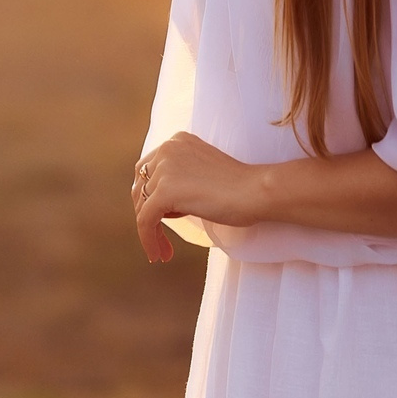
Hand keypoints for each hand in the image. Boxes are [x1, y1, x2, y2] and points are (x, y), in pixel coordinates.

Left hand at [131, 132, 267, 262]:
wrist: (256, 191)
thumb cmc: (241, 188)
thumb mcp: (203, 173)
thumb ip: (182, 177)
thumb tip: (160, 202)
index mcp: (176, 141)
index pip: (148, 170)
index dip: (150, 196)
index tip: (163, 219)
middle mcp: (166, 149)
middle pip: (140, 186)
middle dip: (147, 213)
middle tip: (158, 238)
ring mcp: (164, 169)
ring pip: (142, 206)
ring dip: (150, 231)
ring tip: (163, 252)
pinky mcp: (164, 191)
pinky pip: (145, 220)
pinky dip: (148, 240)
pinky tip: (158, 256)